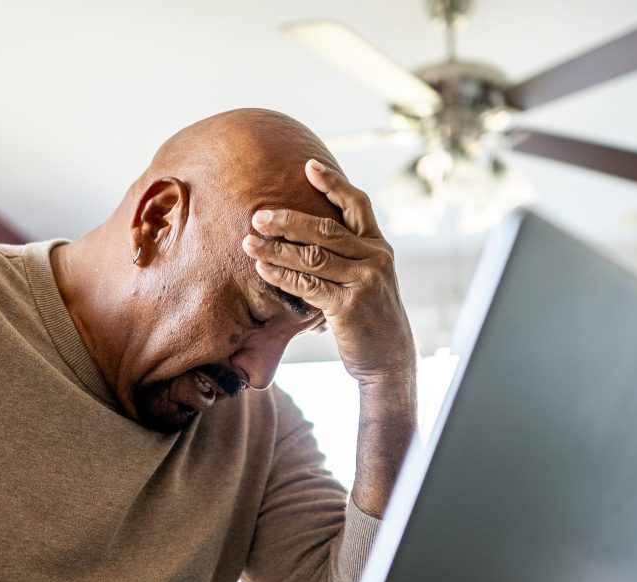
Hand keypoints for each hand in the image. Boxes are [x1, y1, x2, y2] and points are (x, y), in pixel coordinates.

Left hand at [242, 159, 415, 386]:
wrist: (389, 360)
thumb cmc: (368, 320)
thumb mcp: (366, 282)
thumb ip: (345, 258)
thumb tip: (306, 239)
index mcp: (378, 247)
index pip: (357, 205)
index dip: (333, 184)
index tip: (308, 166)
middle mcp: (375, 258)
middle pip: (326, 229)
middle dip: (288, 220)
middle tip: (258, 216)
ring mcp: (364, 281)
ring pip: (313, 256)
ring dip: (276, 249)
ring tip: (248, 243)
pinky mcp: (350, 306)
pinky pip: (308, 286)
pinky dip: (282, 276)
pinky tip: (262, 270)